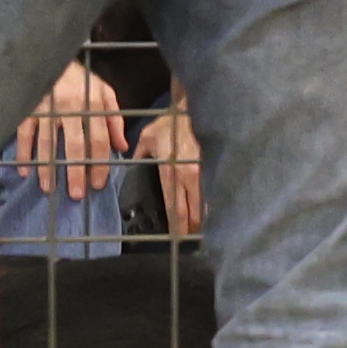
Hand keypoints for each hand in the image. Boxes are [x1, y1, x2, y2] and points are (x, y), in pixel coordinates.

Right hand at [16, 62, 125, 195]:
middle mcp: (70, 108)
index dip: (100, 164)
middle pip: (74, 146)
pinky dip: (24, 153)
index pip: (99, 140)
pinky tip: (25, 171)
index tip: (97, 184)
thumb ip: (114, 119)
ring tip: (48, 188)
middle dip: (76, 172)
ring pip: (47, 144)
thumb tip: (122, 147)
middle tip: (76, 194)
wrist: (52, 55)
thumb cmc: (81, 78)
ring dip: (47, 168)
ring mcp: (47, 108)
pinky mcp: (28, 108)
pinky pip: (24, 133)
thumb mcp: (104, 92)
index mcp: (92, 104)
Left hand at [138, 105, 203, 236]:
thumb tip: (131, 163)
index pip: (174, 207)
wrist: (196, 109)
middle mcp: (188, 176)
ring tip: (203, 230)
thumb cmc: (172, 123)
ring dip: (204, 219)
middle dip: (190, 228)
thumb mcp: (148, 137)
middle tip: (191, 239)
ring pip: (206, 204)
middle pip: (191, 211)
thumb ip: (139, 154)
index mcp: (170, 172)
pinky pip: (214, 191)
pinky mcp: (215, 167)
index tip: (177, 237)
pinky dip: (213, 204)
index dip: (176, 225)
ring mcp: (204, 172)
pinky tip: (215, 212)